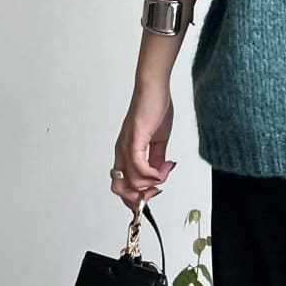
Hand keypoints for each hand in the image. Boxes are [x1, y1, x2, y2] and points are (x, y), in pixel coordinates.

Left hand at [111, 80, 174, 211]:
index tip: (155, 192)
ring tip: (165, 169)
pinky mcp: (133, 140)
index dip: (137, 196)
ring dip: (152, 183)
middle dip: (140, 198)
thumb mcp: (158, 141)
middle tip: (157, 190)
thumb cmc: (155, 108)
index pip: (122, 186)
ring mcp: (125, 147)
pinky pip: (138, 168)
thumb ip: (157, 159)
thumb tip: (160, 175)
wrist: (154, 88)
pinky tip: (162, 167)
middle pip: (120, 190)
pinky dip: (152, 174)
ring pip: (131, 183)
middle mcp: (121, 152)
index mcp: (125, 153)